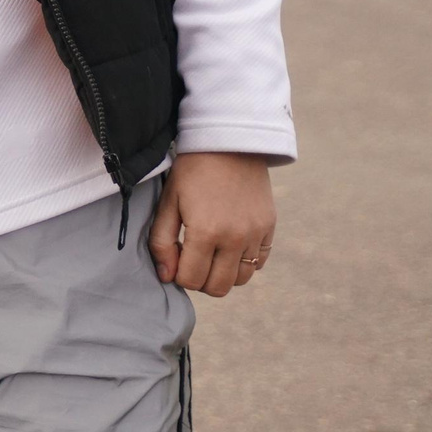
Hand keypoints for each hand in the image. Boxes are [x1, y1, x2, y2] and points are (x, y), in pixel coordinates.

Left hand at [149, 151, 277, 296]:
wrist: (229, 144)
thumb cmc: (192, 172)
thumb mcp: (168, 202)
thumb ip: (161, 242)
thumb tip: (166, 277)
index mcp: (206, 233)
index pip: (191, 280)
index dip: (179, 275)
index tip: (175, 258)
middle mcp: (235, 238)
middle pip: (218, 287)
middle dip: (200, 280)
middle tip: (192, 259)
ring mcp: (256, 235)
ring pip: (241, 279)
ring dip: (223, 274)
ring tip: (211, 253)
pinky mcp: (269, 228)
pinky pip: (259, 263)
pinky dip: (244, 262)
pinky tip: (229, 245)